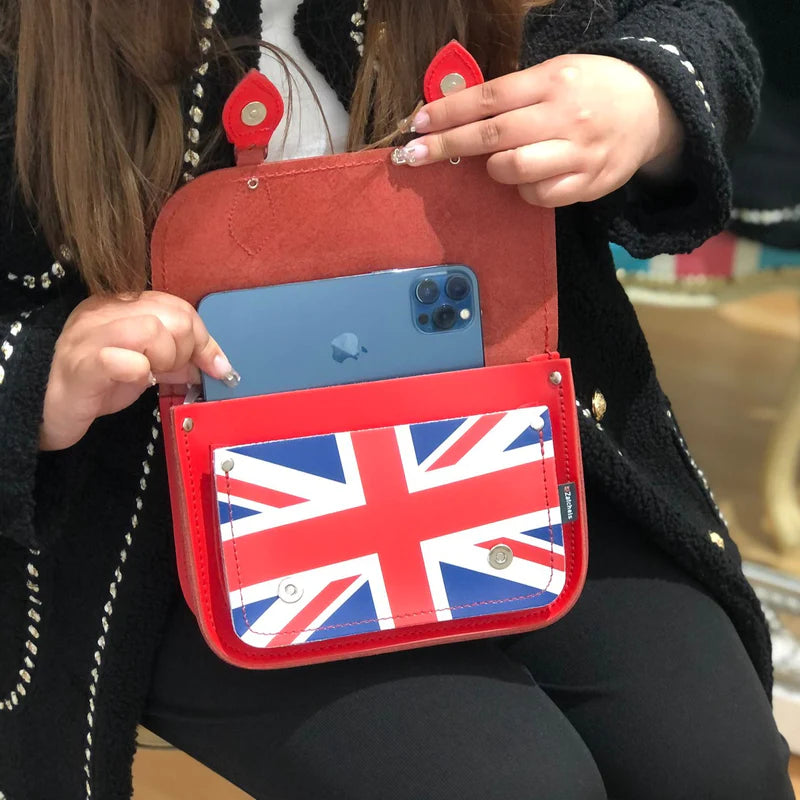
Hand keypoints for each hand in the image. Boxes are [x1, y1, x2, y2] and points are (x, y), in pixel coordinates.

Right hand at [41, 291, 236, 450]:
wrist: (49, 407)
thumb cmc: (99, 384)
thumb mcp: (147, 364)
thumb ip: (178, 357)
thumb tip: (215, 363)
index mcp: (122, 305)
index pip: (178, 306)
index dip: (204, 337)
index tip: (216, 366)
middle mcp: (105, 312)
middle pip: (172, 316)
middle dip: (186, 350)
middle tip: (172, 372)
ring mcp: (91, 336)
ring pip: (152, 330)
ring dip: (166, 359)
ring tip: (152, 375)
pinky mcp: (83, 365)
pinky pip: (125, 360)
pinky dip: (140, 372)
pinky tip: (136, 381)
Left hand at [397, 54, 684, 206]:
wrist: (652, 108)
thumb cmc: (590, 89)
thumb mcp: (554, 74)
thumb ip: (511, 94)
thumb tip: (454, 111)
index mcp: (552, 81)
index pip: (489, 98)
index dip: (449, 113)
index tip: (418, 124)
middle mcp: (564, 116)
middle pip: (492, 135)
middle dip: (447, 146)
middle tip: (414, 156)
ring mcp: (578, 152)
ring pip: (514, 169)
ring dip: (494, 169)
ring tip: (498, 163)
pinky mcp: (588, 183)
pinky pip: (540, 196)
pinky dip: (525, 191)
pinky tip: (531, 178)